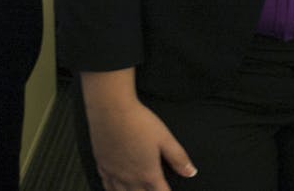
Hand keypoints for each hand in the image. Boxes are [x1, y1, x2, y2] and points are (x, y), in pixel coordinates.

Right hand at [82, 70, 195, 190]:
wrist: (111, 111)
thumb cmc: (139, 122)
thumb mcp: (165, 138)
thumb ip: (178, 158)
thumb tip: (191, 172)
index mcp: (147, 173)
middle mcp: (129, 178)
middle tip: (154, 190)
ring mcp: (113, 173)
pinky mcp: (102, 165)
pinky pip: (106, 186)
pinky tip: (115, 189)